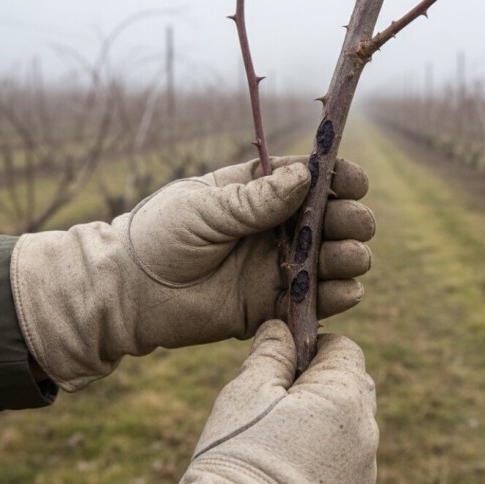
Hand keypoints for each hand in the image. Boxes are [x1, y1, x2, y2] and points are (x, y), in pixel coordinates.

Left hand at [11, 156, 374, 390]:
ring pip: (334, 259)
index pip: (311, 178)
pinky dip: (337, 296)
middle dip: (351, 220)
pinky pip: (317, 300)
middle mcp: (275, 227)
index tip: (354, 182)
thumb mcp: (206, 208)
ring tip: (346, 258)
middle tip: (349, 225)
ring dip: (350, 256)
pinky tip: (343, 290)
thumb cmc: (159, 237)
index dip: (339, 177)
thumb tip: (307, 177)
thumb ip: (256, 199)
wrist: (130, 293)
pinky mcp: (273, 305)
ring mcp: (277, 267)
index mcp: (258, 192)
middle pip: (332, 219)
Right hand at [173, 320, 377, 483]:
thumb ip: (270, 353)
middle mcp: (366, 431)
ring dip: (322, 417)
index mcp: (344, 396)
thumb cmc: (238, 457)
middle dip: (318, 381)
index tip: (283, 358)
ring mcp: (364, 468)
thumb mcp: (247, 393)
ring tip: (277, 435)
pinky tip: (287, 462)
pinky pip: (344, 456)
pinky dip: (322, 450)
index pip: (344, 347)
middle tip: (275, 397)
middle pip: (351, 384)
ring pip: (347, 423)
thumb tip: (279, 329)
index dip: (313, 344)